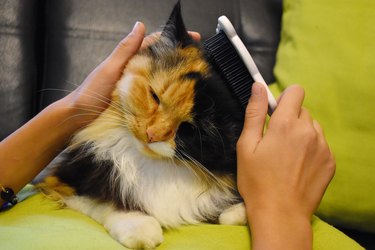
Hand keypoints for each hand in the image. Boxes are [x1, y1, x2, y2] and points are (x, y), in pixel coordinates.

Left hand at [61, 22, 200, 128]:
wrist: (81, 118)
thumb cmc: (91, 92)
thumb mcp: (110, 68)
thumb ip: (125, 49)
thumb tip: (140, 25)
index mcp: (131, 60)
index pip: (156, 44)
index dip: (174, 38)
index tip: (194, 37)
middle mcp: (137, 73)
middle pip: (162, 62)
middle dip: (181, 58)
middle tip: (201, 60)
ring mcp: (140, 89)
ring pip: (162, 80)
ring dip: (178, 78)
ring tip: (197, 79)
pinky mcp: (141, 104)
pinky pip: (158, 98)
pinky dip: (169, 97)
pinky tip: (181, 99)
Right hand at [236, 83, 334, 248]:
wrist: (280, 214)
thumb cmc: (257, 181)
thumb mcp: (246, 146)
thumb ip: (254, 113)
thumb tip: (258, 87)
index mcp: (285, 125)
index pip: (296, 92)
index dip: (283, 98)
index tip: (274, 111)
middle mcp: (309, 131)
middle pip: (302, 110)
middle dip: (289, 118)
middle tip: (275, 140)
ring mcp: (323, 147)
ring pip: (312, 126)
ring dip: (301, 132)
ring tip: (287, 154)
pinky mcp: (330, 161)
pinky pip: (321, 143)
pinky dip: (310, 148)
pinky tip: (298, 165)